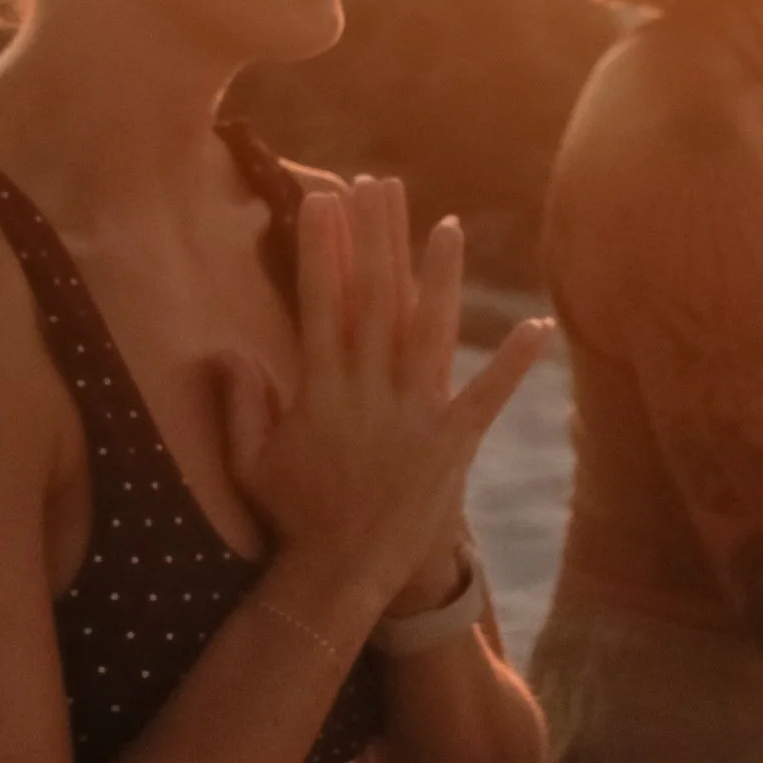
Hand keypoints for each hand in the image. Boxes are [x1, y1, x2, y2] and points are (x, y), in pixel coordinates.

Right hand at [215, 176, 548, 619]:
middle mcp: (369, 393)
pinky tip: (538, 327)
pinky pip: (487, 397)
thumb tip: (225, 348)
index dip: (322, 248)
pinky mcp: (452, 444)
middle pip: (373, 300)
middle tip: (379, 185)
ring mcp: (414, 417)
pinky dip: (513, 362)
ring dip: (440, 277)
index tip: (323, 198)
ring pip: (429, 333)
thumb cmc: (293, 518)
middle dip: (376, 238)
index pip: (320, 304)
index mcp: (320, 392)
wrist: (340, 576)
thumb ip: (241, 404)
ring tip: (450, 226)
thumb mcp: (252, 463)